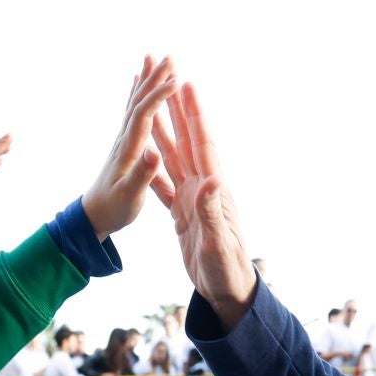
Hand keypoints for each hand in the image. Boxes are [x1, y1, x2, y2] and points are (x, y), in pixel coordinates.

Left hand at [81, 56, 178, 241]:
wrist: (93, 215)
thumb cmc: (114, 208)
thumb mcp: (130, 196)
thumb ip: (142, 175)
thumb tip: (154, 153)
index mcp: (129, 149)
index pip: (144, 114)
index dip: (158, 96)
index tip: (176, 81)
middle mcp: (124, 139)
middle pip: (138, 101)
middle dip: (154, 78)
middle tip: (168, 56)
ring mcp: (123, 139)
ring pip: (134, 102)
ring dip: (145, 80)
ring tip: (152, 59)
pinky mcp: (124, 144)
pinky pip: (132, 112)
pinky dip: (137, 94)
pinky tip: (137, 84)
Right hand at [150, 80, 257, 324]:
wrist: (227, 292)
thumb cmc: (227, 270)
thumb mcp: (217, 243)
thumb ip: (212, 212)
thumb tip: (212, 181)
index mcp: (213, 190)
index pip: (202, 145)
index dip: (194, 115)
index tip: (187, 85)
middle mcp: (204, 189)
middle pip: (188, 143)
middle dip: (180, 112)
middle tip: (171, 83)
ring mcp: (193, 201)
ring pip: (175, 160)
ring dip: (166, 134)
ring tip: (156, 111)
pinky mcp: (184, 216)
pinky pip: (166, 186)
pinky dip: (156, 169)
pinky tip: (147, 157)